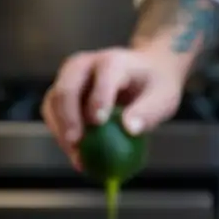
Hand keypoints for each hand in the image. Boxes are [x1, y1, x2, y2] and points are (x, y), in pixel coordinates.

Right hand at [42, 47, 188, 169]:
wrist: (146, 73)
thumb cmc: (156, 85)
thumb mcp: (164, 96)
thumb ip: (149, 111)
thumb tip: (130, 129)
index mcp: (114, 61)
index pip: (103, 76)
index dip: (99, 98)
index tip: (98, 122)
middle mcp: (86, 65)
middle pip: (67, 87)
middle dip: (68, 116)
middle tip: (76, 142)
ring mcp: (71, 78)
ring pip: (54, 101)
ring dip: (60, 130)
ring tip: (77, 156)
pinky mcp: (63, 92)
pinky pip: (54, 113)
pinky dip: (60, 134)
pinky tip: (75, 154)